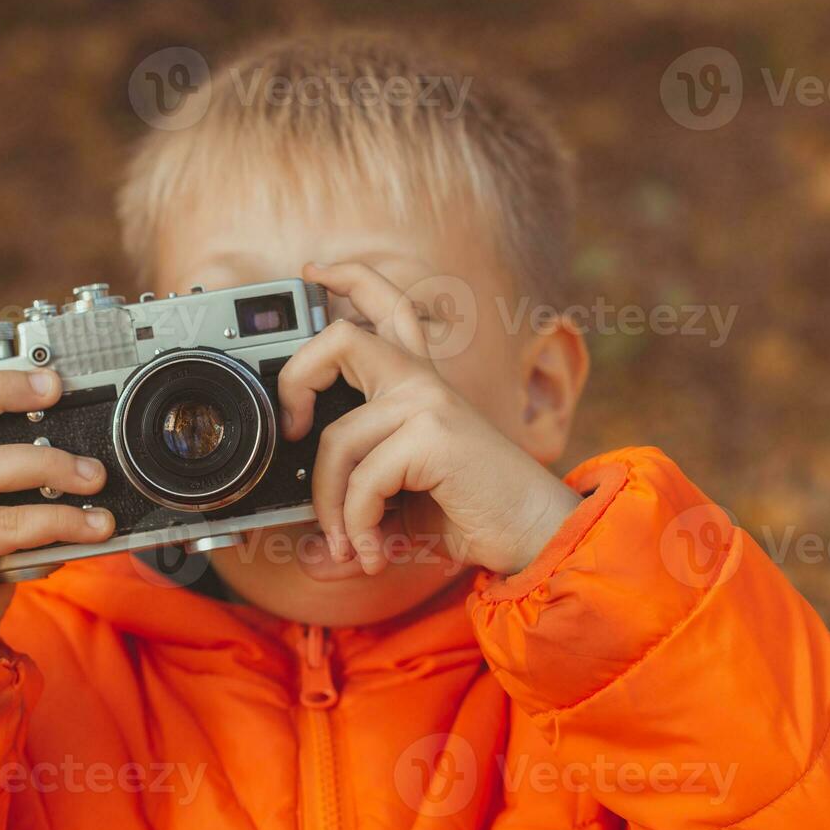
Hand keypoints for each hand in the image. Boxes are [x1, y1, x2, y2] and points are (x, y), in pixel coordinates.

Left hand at [279, 264, 580, 575]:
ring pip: (336, 439)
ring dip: (329, 505)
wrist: (536, 535)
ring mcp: (429, 403)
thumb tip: (306, 554)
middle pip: (341, 339)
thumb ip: (353, 514)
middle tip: (293, 430)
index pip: (385, 307)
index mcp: (418, 383)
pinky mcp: (433, 434)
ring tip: (345, 545)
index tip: (312, 274)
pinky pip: (362, 479)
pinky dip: (357, 526)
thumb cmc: (472, 513)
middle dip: (296, 379)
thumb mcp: (400, 509)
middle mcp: (423, 381)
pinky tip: (374, 553)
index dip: (346, 280)